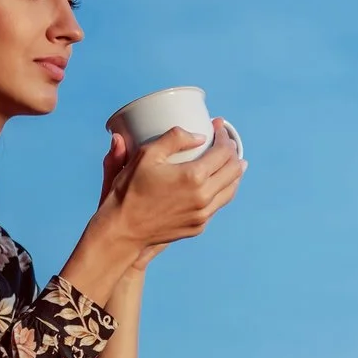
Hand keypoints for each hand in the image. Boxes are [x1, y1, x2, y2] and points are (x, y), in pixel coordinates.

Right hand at [99, 120, 243, 256]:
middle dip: (233, 152)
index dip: (224, 136)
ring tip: (232, 161)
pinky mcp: (198, 227)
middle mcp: (204, 197)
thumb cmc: (130, 190)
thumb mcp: (146, 155)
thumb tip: (199, 137)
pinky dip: (223, 190)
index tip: (218, 127)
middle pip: (234, 171)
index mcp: (194, 177)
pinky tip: (218, 183)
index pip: (224, 152)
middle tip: (226, 142)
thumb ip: (174, 138)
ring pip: (231, 190)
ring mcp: (203, 215)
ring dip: (234, 173)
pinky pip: (218, 205)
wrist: (123, 229)